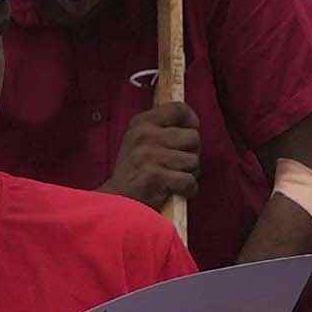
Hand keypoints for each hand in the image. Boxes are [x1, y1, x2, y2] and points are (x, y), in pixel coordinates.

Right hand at [105, 92, 202, 216]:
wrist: (117, 202)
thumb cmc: (136, 172)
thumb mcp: (142, 141)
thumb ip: (163, 129)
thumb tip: (193, 124)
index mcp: (141, 123)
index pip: (178, 109)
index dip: (192, 121)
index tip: (190, 131)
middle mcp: (144, 135)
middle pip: (193, 137)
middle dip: (192, 153)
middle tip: (177, 165)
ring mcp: (148, 155)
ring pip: (193, 161)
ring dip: (189, 174)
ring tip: (173, 179)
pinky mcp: (154, 177)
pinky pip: (189, 181)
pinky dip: (188, 190)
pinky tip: (174, 192)